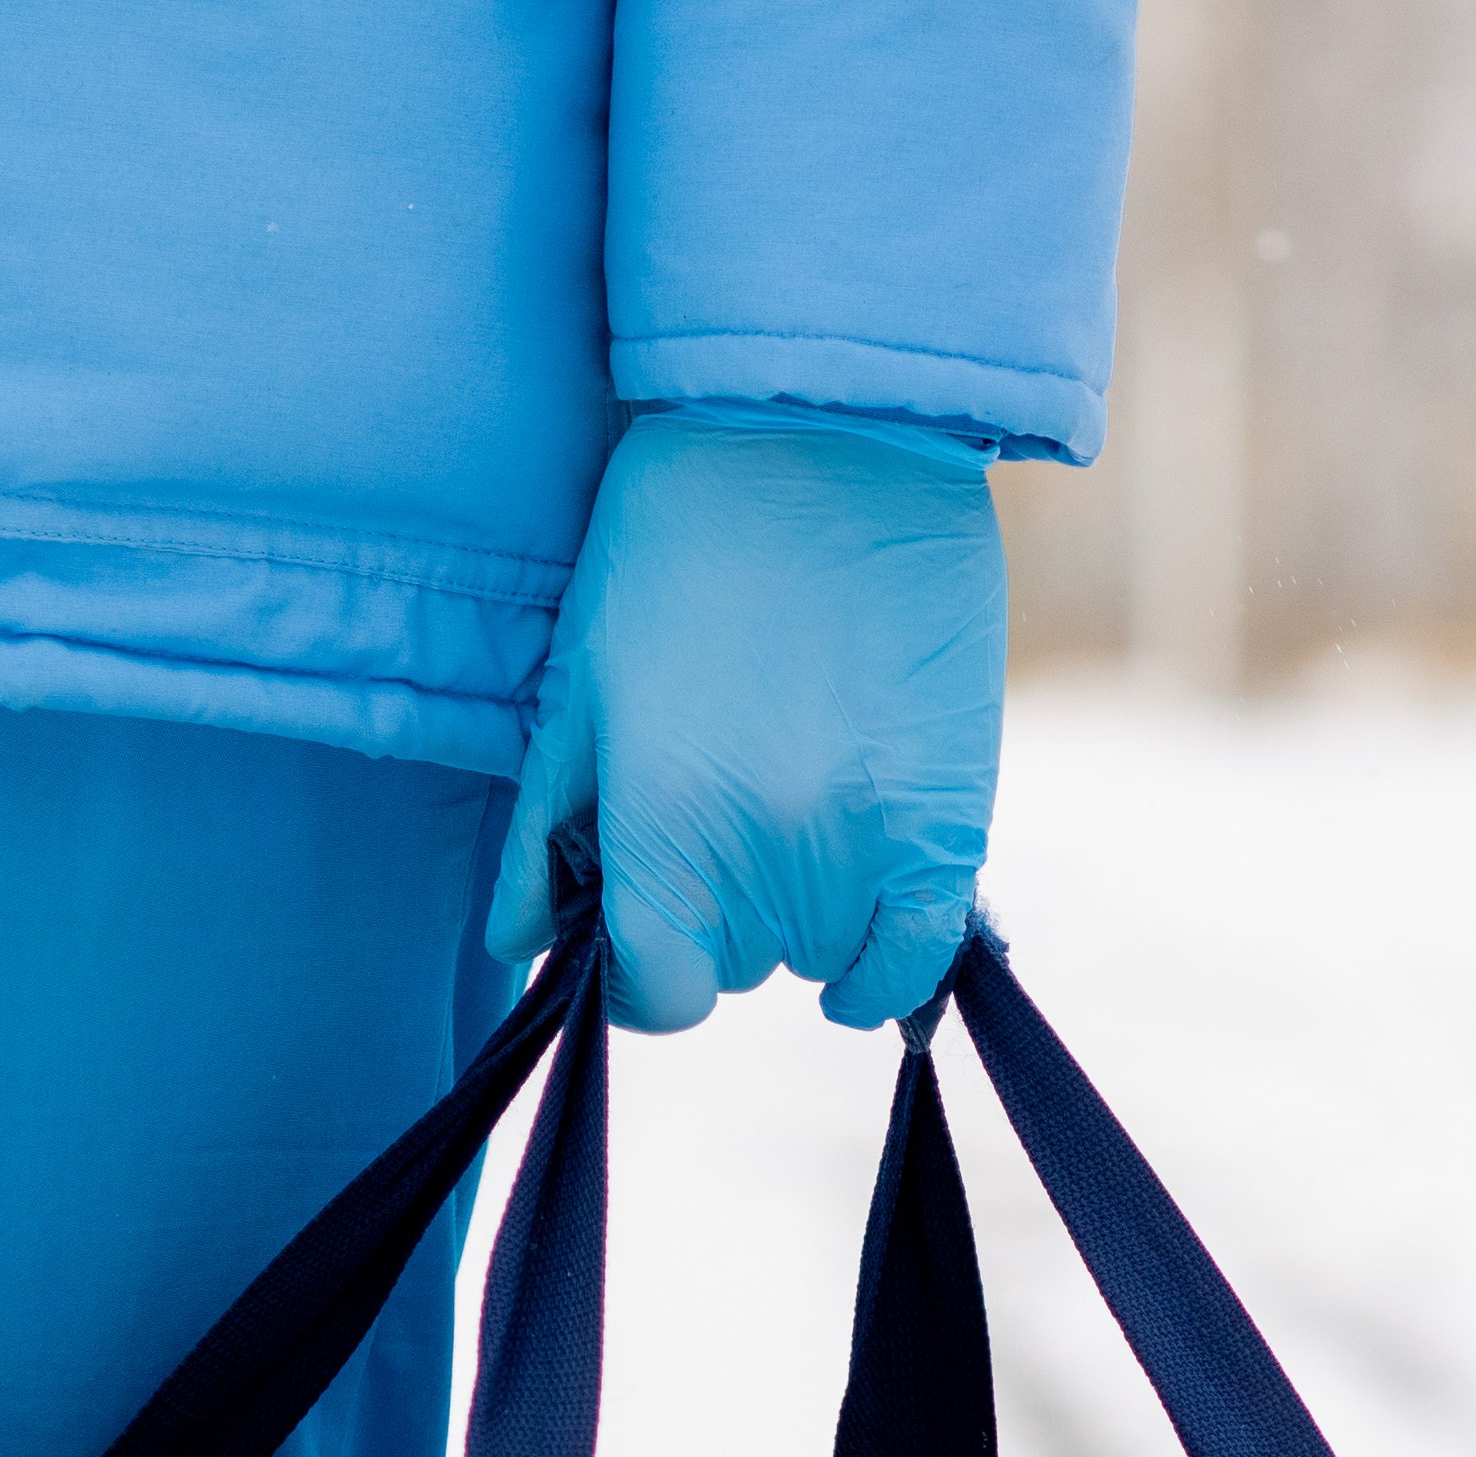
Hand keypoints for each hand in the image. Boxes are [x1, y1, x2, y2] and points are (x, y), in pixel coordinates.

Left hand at [489, 409, 1004, 1031]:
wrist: (822, 440)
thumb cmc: (676, 548)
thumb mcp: (582, 685)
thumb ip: (548, 836)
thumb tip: (523, 945)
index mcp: (667, 829)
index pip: (658, 997)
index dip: (639, 977)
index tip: (640, 933)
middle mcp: (772, 861)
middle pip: (738, 965)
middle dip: (716, 910)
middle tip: (717, 806)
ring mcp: (870, 847)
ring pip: (820, 952)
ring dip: (801, 908)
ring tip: (790, 800)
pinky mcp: (951, 818)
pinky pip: (920, 954)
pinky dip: (889, 966)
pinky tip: (863, 957)